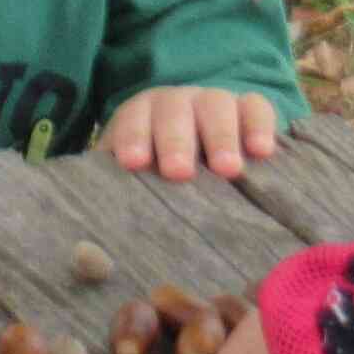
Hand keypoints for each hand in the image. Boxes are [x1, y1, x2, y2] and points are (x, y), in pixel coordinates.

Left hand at [103, 86, 283, 181]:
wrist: (202, 144)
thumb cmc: (159, 173)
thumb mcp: (135, 179)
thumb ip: (116, 199)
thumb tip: (91, 252)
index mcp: (142, 114)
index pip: (134, 119)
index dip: (133, 137)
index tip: (133, 163)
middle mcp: (178, 103)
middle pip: (174, 112)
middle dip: (175, 141)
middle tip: (179, 173)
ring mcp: (215, 101)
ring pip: (216, 106)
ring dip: (220, 136)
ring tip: (228, 170)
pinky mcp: (250, 108)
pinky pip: (256, 107)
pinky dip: (259, 125)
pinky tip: (262, 152)